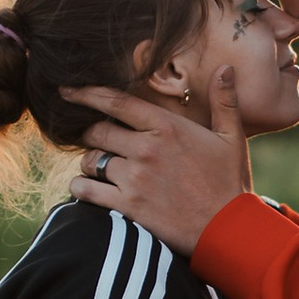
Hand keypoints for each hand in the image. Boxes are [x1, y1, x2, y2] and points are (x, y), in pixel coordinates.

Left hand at [70, 64, 249, 254]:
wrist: (229, 230)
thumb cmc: (230, 183)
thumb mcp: (232, 138)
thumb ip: (224, 101)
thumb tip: (226, 67)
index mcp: (167, 127)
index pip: (116, 101)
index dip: (87, 93)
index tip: (67, 91)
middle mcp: (146, 149)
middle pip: (96, 131)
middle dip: (91, 133)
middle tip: (95, 140)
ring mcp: (134, 178)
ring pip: (89, 160)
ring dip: (88, 162)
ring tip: (96, 167)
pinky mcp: (127, 206)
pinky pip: (86, 190)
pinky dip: (80, 187)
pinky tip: (87, 188)